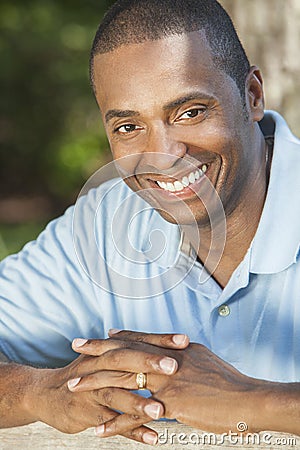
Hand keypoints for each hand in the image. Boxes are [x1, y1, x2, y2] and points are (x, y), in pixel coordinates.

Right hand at [28, 339, 181, 444]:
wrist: (46, 393)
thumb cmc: (84, 375)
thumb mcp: (103, 358)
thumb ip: (129, 351)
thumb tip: (162, 345)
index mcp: (109, 350)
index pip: (138, 341)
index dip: (160, 340)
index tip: (184, 340)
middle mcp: (99, 366)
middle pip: (126, 361)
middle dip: (150, 363)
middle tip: (174, 367)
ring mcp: (92, 389)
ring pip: (116, 393)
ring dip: (138, 402)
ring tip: (162, 410)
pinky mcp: (87, 412)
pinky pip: (111, 422)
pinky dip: (131, 430)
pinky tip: (152, 437)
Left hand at [73, 331, 272, 436]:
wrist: (248, 399)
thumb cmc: (229, 382)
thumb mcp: (204, 360)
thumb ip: (183, 356)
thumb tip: (172, 352)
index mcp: (176, 349)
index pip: (141, 339)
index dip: (119, 336)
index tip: (100, 335)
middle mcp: (168, 360)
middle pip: (125, 353)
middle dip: (97, 350)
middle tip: (75, 347)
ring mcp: (168, 381)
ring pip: (123, 379)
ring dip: (95, 384)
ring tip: (73, 387)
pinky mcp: (171, 405)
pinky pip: (136, 415)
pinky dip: (115, 422)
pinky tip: (98, 428)